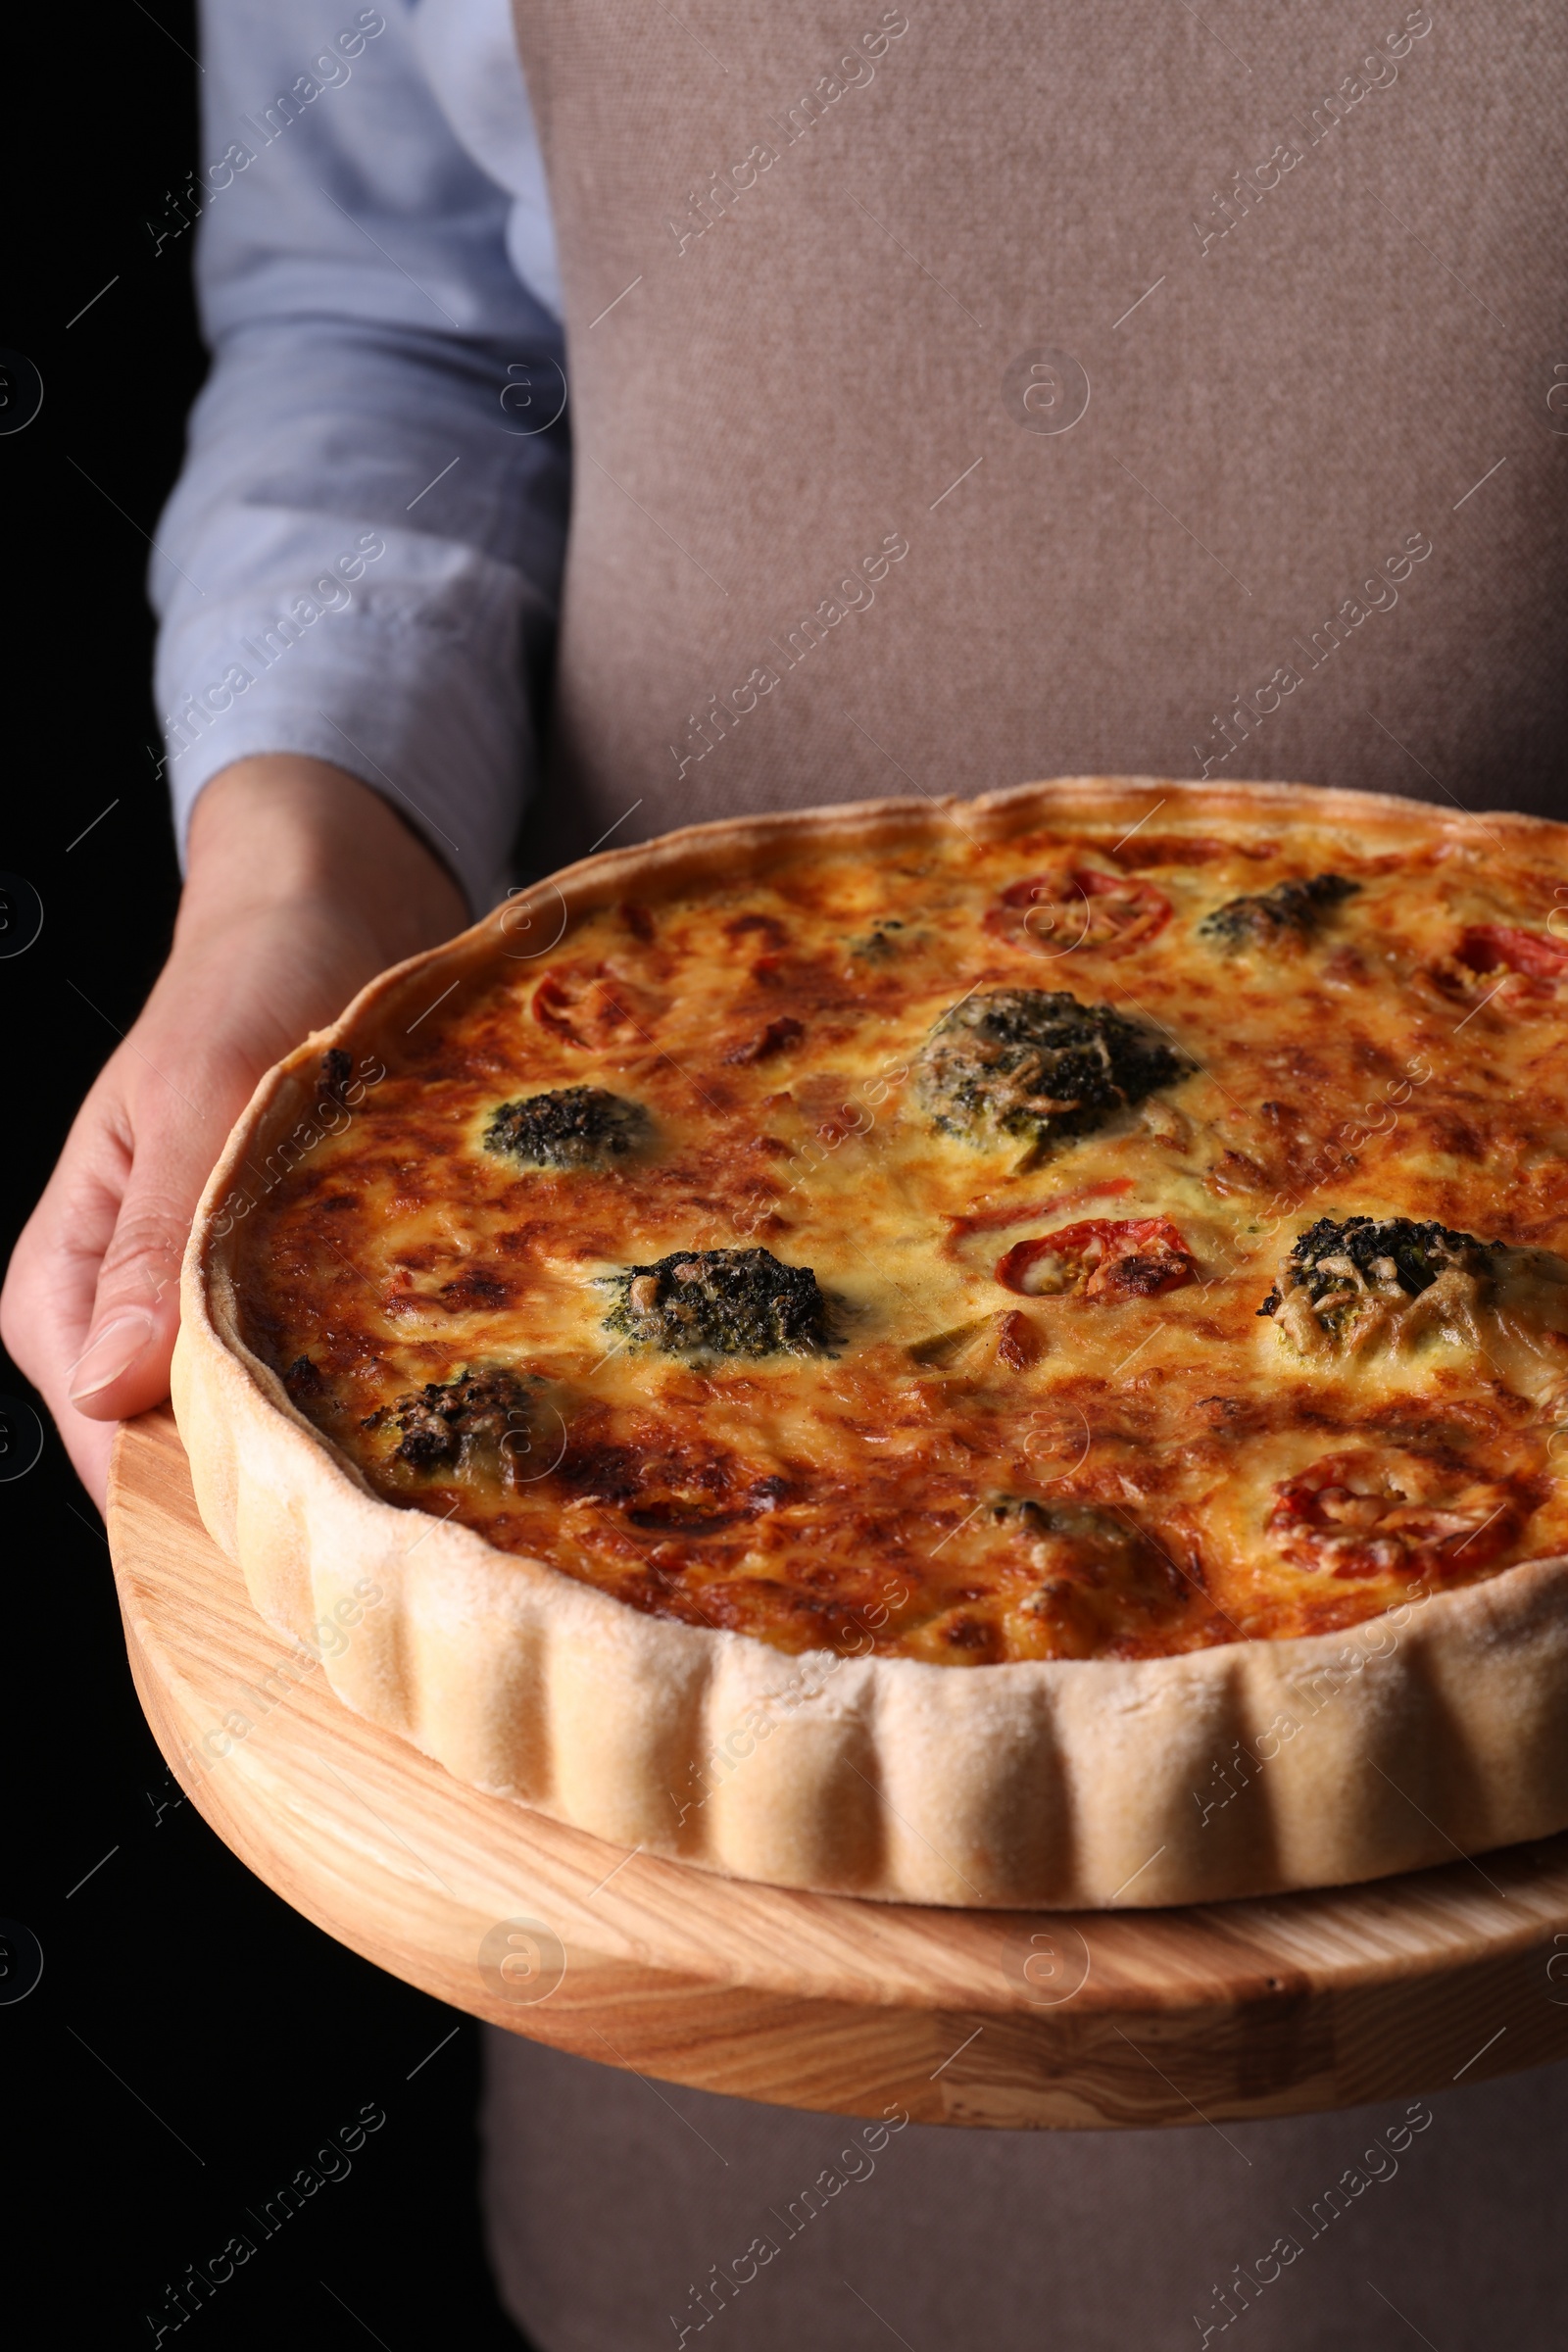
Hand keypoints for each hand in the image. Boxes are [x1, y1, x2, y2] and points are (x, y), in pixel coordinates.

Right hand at [0, 756, 467, 1505]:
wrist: (331, 912)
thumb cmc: (249, 981)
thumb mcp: (198, 1095)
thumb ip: (155, 1242)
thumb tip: (108, 1386)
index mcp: (66, 1276)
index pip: (101, 1440)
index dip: (193, 1497)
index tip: (293, 1528)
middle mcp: (127, 1310)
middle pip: (176, 1454)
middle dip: (273, 1484)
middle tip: (387, 1504)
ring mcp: (206, 1308)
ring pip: (250, 1424)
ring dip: (329, 1439)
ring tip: (423, 1449)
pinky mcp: (281, 1295)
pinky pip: (307, 1375)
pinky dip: (362, 1387)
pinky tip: (435, 1391)